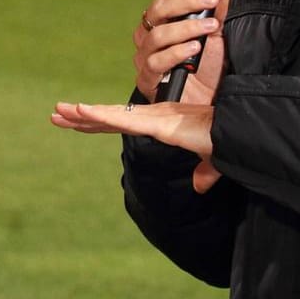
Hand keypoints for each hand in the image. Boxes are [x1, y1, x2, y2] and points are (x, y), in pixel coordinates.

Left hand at [50, 100, 221, 193]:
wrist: (245, 134)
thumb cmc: (230, 140)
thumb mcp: (213, 161)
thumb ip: (204, 173)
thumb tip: (200, 187)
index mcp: (160, 124)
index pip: (119, 123)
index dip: (95, 122)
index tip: (72, 121)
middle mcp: (154, 118)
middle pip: (109, 117)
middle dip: (80, 116)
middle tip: (54, 114)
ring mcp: (156, 119)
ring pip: (111, 115)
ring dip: (84, 114)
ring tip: (60, 111)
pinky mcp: (161, 124)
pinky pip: (126, 119)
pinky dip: (103, 115)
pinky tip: (83, 111)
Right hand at [133, 0, 229, 102]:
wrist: (205, 103)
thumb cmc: (208, 68)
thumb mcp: (216, 37)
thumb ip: (216, 13)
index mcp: (162, 21)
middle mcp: (149, 35)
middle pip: (157, 10)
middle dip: (185, 2)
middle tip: (210, 0)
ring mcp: (145, 57)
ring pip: (157, 35)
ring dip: (185, 28)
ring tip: (208, 26)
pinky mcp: (147, 79)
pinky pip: (156, 62)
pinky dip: (175, 53)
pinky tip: (193, 49)